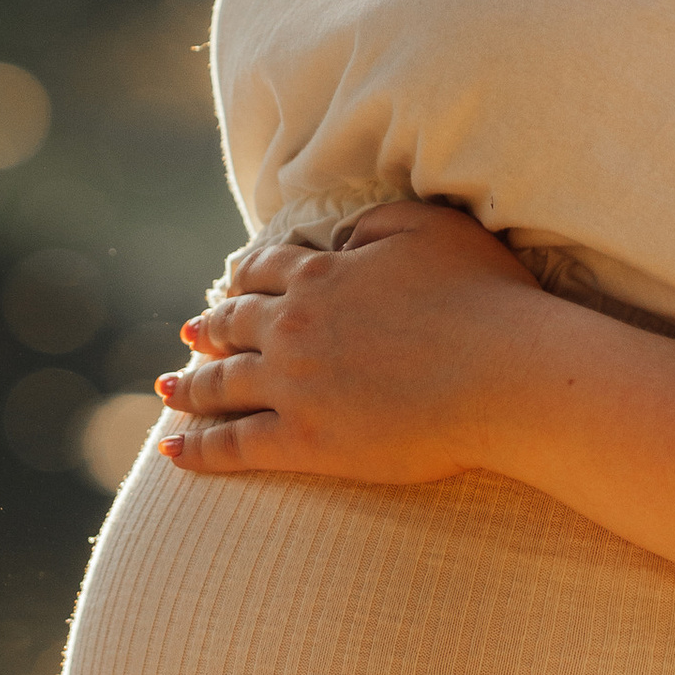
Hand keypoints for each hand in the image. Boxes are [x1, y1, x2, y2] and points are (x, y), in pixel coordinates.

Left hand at [159, 196, 545, 485]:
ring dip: (189, 387)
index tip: (231, 288)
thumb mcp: (429, 228)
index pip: (266, 273)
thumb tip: (339, 236)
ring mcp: (294, 386)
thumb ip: (373, 223)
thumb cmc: (484, 299)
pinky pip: (234, 446)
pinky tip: (173, 451)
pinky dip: (198, 450)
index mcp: (323, 275)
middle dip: (209, 331)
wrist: (507, 375)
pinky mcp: (303, 442)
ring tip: (168, 390)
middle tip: (190, 336)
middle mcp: (295, 327)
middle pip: (234, 327)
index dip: (244, 281)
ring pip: (223, 385)